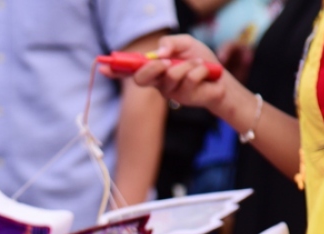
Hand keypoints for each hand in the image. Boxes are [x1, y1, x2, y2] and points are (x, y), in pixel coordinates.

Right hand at [101, 35, 228, 113]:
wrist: (221, 77)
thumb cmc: (200, 60)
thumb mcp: (185, 43)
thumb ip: (170, 43)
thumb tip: (159, 53)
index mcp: (154, 68)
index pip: (130, 70)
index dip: (115, 70)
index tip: (102, 67)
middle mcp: (157, 82)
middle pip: (141, 80)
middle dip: (152, 68)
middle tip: (166, 62)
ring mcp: (170, 92)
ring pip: (169, 77)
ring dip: (186, 65)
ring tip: (197, 64)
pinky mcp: (184, 98)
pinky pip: (188, 80)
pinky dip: (199, 71)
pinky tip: (204, 73)